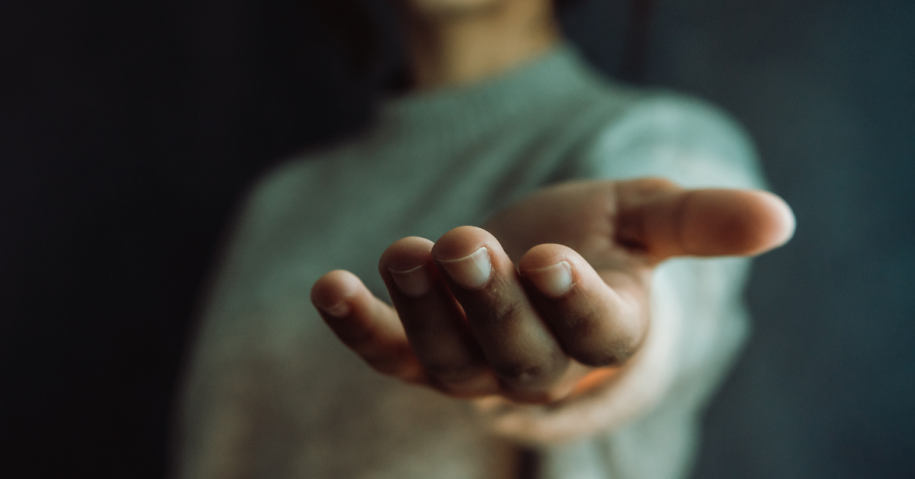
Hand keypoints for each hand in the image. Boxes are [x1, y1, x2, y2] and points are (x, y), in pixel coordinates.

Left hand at [310, 178, 794, 403]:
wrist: (532, 264)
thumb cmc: (597, 241)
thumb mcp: (646, 218)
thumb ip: (703, 221)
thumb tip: (780, 219)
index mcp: (604, 331)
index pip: (596, 334)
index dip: (574, 303)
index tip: (553, 260)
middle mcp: (540, 364)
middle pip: (518, 355)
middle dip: (491, 305)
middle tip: (468, 246)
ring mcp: (475, 365)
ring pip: (449, 359)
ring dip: (422, 310)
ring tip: (407, 252)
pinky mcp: (419, 353)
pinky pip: (387, 353)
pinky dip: (357, 326)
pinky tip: (328, 286)